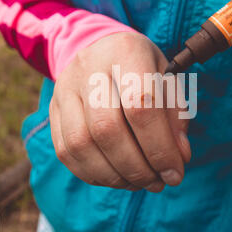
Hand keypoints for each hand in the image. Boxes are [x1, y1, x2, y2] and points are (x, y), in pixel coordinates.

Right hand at [49, 32, 190, 192]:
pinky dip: (93, 174)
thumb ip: (176, 117)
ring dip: (114, 175)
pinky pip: (66, 152)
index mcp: (125, 52)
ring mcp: (65, 89)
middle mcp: (88, 67)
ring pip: (81, 144)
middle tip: (158, 181)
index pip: (140, 105)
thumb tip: (178, 157)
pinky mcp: (53, 110)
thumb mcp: (168, 79)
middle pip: (107, 128)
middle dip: (136, 167)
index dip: (159, 147)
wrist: (99, 48)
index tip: (175, 172)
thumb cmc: (141, 67)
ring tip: (139, 182)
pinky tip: (116, 177)